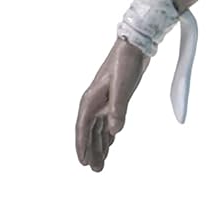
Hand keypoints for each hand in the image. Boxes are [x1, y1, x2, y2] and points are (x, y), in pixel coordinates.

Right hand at [75, 37, 148, 171]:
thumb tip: (115, 131)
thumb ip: (118, 110)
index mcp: (91, 100)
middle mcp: (95, 103)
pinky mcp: (115, 100)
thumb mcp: (122, 87)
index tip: (83, 162)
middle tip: (96, 170)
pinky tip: (110, 144)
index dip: (82, 146)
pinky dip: (108, 135)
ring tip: (102, 164)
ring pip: (99, 129)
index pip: (83, 128)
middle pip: (90, 132)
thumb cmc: (125, 63)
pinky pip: (108, 123)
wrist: (134, 46)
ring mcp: (104, 102)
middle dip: (92, 151)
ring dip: (100, 146)